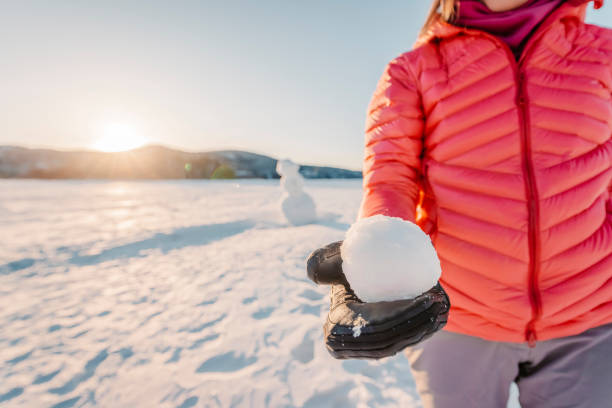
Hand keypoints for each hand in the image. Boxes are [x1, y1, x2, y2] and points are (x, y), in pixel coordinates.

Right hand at [306, 241, 449, 358]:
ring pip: (398, 343)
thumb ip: (321, 263)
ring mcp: (364, 351)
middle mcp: (348, 347)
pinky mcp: (378, 349)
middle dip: (417, 323)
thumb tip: (314, 276)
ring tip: (441, 308)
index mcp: (336, 330)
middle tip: (437, 301)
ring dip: (423, 329)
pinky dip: (421, 331)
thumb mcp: (330, 261)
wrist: (352, 275)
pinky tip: (439, 317)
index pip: (373, 325)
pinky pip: (402, 342)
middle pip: (388, 338)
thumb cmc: (344, 263)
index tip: (423, 296)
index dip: (400, 315)